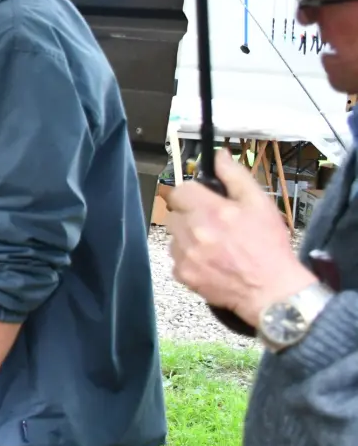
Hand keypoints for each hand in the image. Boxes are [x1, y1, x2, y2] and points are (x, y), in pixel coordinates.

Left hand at [166, 148, 315, 326]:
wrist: (271, 290)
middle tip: (214, 224)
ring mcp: (185, 254)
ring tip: (215, 244)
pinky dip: (189, 258)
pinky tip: (211, 260)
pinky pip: (176, 258)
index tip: (204, 201)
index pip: (180, 190)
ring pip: (174, 236)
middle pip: (175, 213)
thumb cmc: (268, 246)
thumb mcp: (260, 204)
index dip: (193, 194)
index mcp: (210, 211)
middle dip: (191, 215)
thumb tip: (219, 156)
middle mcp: (193, 232)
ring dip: (188, 237)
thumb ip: (235, 176)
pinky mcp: (183, 274)